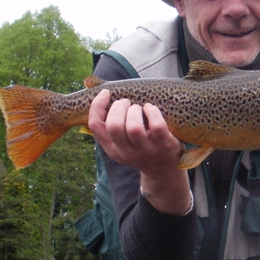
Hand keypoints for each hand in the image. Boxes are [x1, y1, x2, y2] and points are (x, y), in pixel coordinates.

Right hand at [87, 89, 190, 214]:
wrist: (164, 171)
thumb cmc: (140, 148)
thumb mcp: (122, 142)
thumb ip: (110, 124)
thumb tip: (95, 88)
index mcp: (112, 149)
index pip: (95, 126)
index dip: (97, 106)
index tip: (106, 93)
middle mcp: (127, 152)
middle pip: (114, 126)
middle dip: (119, 107)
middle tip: (127, 103)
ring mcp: (146, 151)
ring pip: (134, 128)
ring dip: (136, 111)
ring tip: (139, 108)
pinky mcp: (164, 146)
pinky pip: (157, 126)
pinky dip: (152, 112)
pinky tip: (151, 109)